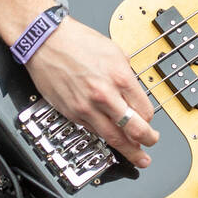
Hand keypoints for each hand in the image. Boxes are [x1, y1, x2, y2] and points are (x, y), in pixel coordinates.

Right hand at [25, 16, 159, 167]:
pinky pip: (93, 130)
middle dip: (147, 141)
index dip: (150, 120)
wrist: (46, 41)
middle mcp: (105, 95)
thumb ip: (127, 73)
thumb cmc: (77, 41)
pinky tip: (110, 140)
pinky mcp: (72, 113)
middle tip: (151, 145)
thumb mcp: (115, 51)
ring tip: (137, 157)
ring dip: (128, 150)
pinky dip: (104, 137)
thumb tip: (134, 90)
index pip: (145, 110)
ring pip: (113, 137)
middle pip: (134, 129)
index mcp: (120, 77)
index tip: (151, 123)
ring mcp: (87, 107)